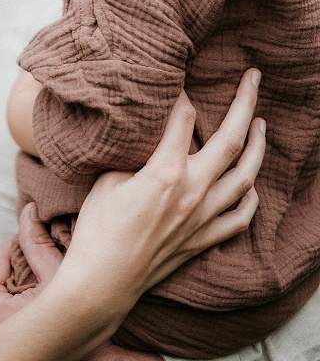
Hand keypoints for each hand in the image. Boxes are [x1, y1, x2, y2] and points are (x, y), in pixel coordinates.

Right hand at [61, 70, 264, 313]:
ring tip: (262, 125)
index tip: (180, 79)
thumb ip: (132, 155)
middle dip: (245, 104)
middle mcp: (193, 192)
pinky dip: (250, 198)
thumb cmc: (98, 229)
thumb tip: (147, 138)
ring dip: (258, 147)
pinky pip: (240, 218)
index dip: (183, 94)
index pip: (184, 118)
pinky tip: (251, 185)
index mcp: (165, 172)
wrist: (104, 282)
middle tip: (253, 78)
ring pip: (245, 177)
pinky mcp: (203, 240)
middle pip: (231, 140)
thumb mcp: (107, 179)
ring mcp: (203, 218)